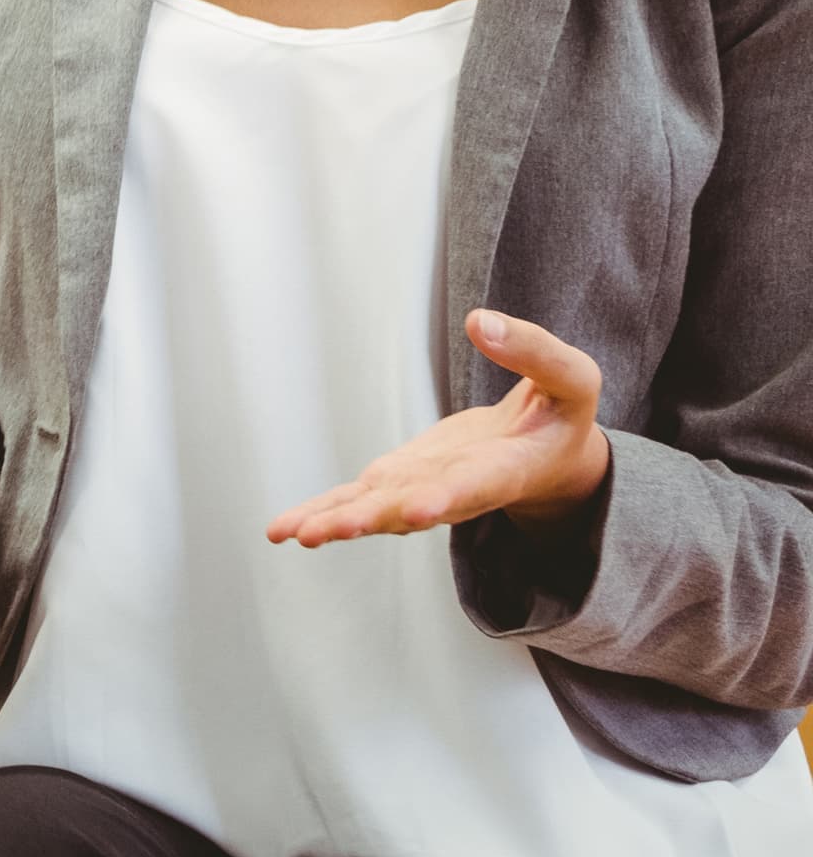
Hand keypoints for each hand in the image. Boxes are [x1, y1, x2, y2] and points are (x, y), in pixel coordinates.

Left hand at [266, 309, 611, 548]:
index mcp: (507, 467)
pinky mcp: (398, 482)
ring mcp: (423, 488)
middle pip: (413, 507)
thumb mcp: (571, 378)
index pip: (476, 484)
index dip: (447, 498)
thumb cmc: (560, 416)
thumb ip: (534, 351)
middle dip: (373, 518)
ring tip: (298, 533)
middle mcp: (459, 489)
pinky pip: (356, 501)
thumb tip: (481, 322)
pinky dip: (322, 513)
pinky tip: (284, 529)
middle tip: (335, 529)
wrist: (544, 454)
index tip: (418, 510)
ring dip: (337, 521)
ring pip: (376, 509)